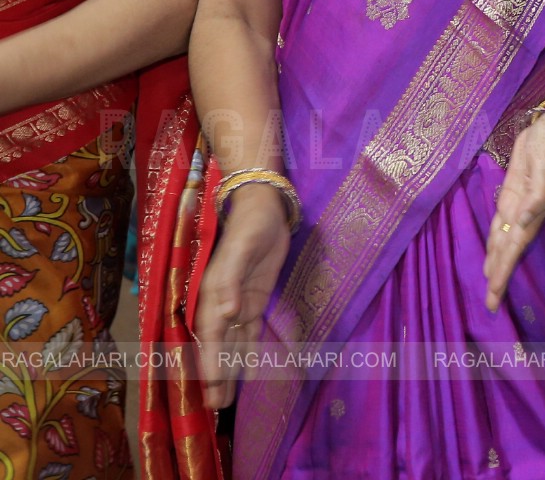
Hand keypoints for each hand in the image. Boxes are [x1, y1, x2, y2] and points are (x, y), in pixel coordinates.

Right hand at [193, 184, 291, 408]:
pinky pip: (247, 333)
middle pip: (216, 346)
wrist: (264, 208)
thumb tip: (225, 313)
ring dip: (228, 371)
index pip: (209, 335)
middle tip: (214, 407)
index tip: (209, 388)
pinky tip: (242, 373)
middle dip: (215, 375)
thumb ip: (231, 282)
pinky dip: (244, 354)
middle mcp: (220, 304)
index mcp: (212, 293)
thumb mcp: (242, 249)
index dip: (209, 362)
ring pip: (231, 345)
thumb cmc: (251, 226)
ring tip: (223, 400)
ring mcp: (237, 304)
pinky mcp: (254, 302)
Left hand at [484, 114, 544, 311]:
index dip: (503, 270)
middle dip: (499, 276)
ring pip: (504, 240)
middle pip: (508, 250)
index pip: (513, 248)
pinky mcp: (514, 194)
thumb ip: (538, 194)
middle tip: (490, 304)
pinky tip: (492, 250)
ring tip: (490, 284)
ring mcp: (518, 205)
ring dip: (497, 261)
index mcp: (531, 210)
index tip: (494, 294)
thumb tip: (526, 220)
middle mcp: (524, 213)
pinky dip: (496, 240)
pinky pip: (502, 223)